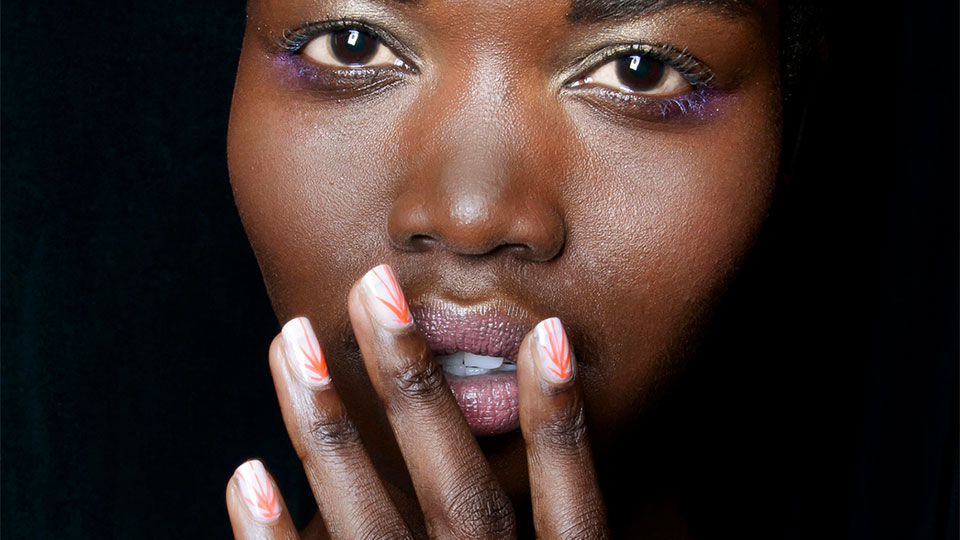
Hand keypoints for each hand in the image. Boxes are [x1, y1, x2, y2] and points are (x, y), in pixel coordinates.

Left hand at [226, 264, 608, 538]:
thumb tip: (562, 404)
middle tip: (375, 289)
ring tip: (291, 343)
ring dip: (328, 431)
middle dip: (414, 386)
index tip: (548, 331)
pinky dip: (273, 537)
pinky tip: (247, 475)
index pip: (572, 506)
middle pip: (460, 494)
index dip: (561, 420)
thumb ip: (570, 528)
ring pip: (375, 527)